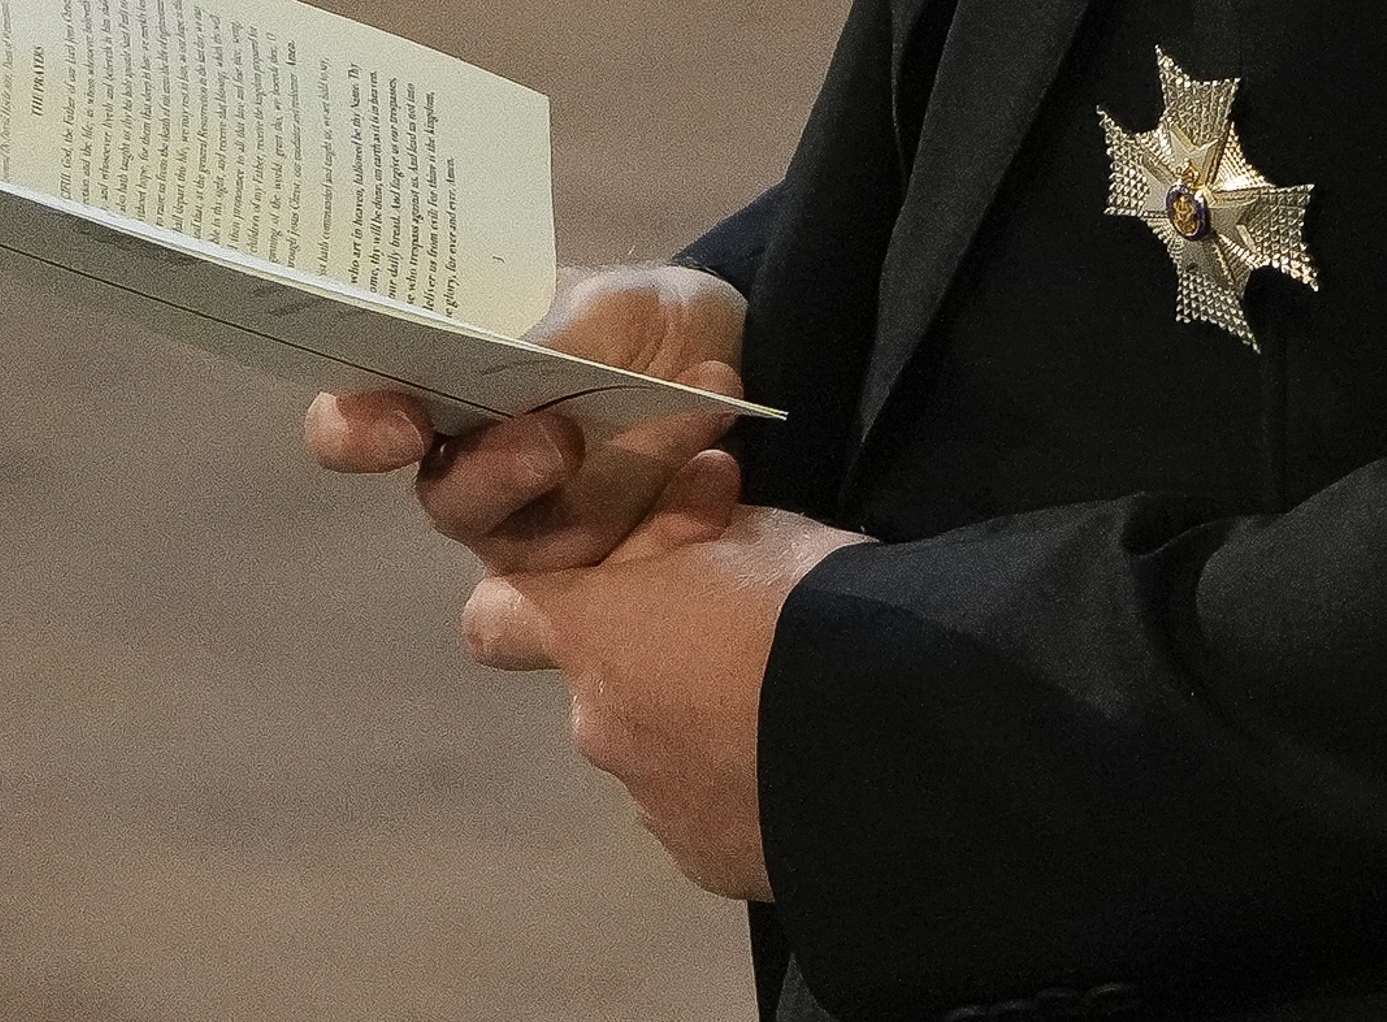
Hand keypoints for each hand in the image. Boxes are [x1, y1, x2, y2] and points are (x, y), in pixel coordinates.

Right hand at [302, 261, 750, 573]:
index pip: (353, 424)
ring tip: (687, 428)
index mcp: (441, 392)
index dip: (356, 430)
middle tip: (562, 440)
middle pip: (448, 501)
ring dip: (615, 486)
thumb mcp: (613, 300)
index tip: (405, 421)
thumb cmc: (641, 323)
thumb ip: (557, 333)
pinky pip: (622, 580)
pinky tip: (717, 472)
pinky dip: (677, 521)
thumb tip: (513, 356)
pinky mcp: (605, 580)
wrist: (734, 360)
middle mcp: (471, 475)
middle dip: (502, 472)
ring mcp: (535, 535)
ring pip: (534, 549)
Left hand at [464, 493, 873, 900]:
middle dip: (653, 666)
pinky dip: (733, 789)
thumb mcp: (750, 532)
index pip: (495, 618)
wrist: (891, 729)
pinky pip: (701, 813)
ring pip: (652, 754)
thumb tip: (684, 526)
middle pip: (598, 687)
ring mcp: (648, 803)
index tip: (580, 596)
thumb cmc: (812, 605)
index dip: (523, 604)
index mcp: (598, 635)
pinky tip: (794, 767)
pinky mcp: (701, 859)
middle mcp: (599, 726)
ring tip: (784, 709)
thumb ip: (689, 538)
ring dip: (697, 730)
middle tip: (741, 642)